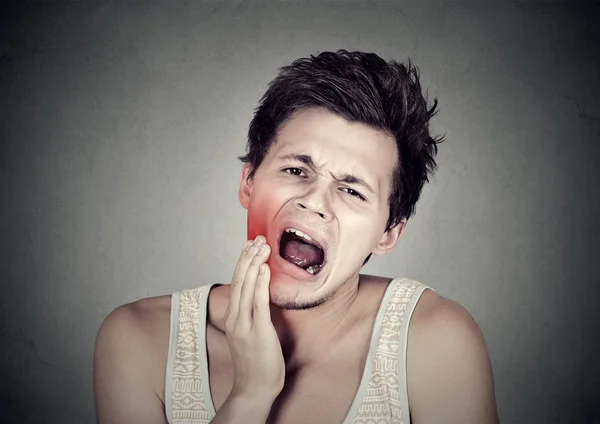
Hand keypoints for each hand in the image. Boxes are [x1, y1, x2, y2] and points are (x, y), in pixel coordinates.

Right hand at [223, 236, 284, 401]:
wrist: (254, 389)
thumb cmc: (256, 362)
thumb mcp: (251, 333)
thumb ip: (254, 314)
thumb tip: (263, 294)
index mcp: (234, 317)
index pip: (237, 282)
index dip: (243, 261)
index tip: (251, 244)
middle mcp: (236, 318)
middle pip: (239, 280)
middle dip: (248, 256)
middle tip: (257, 237)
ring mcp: (245, 325)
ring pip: (246, 287)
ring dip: (254, 263)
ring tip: (261, 245)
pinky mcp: (258, 332)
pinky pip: (258, 303)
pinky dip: (260, 284)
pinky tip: (264, 269)